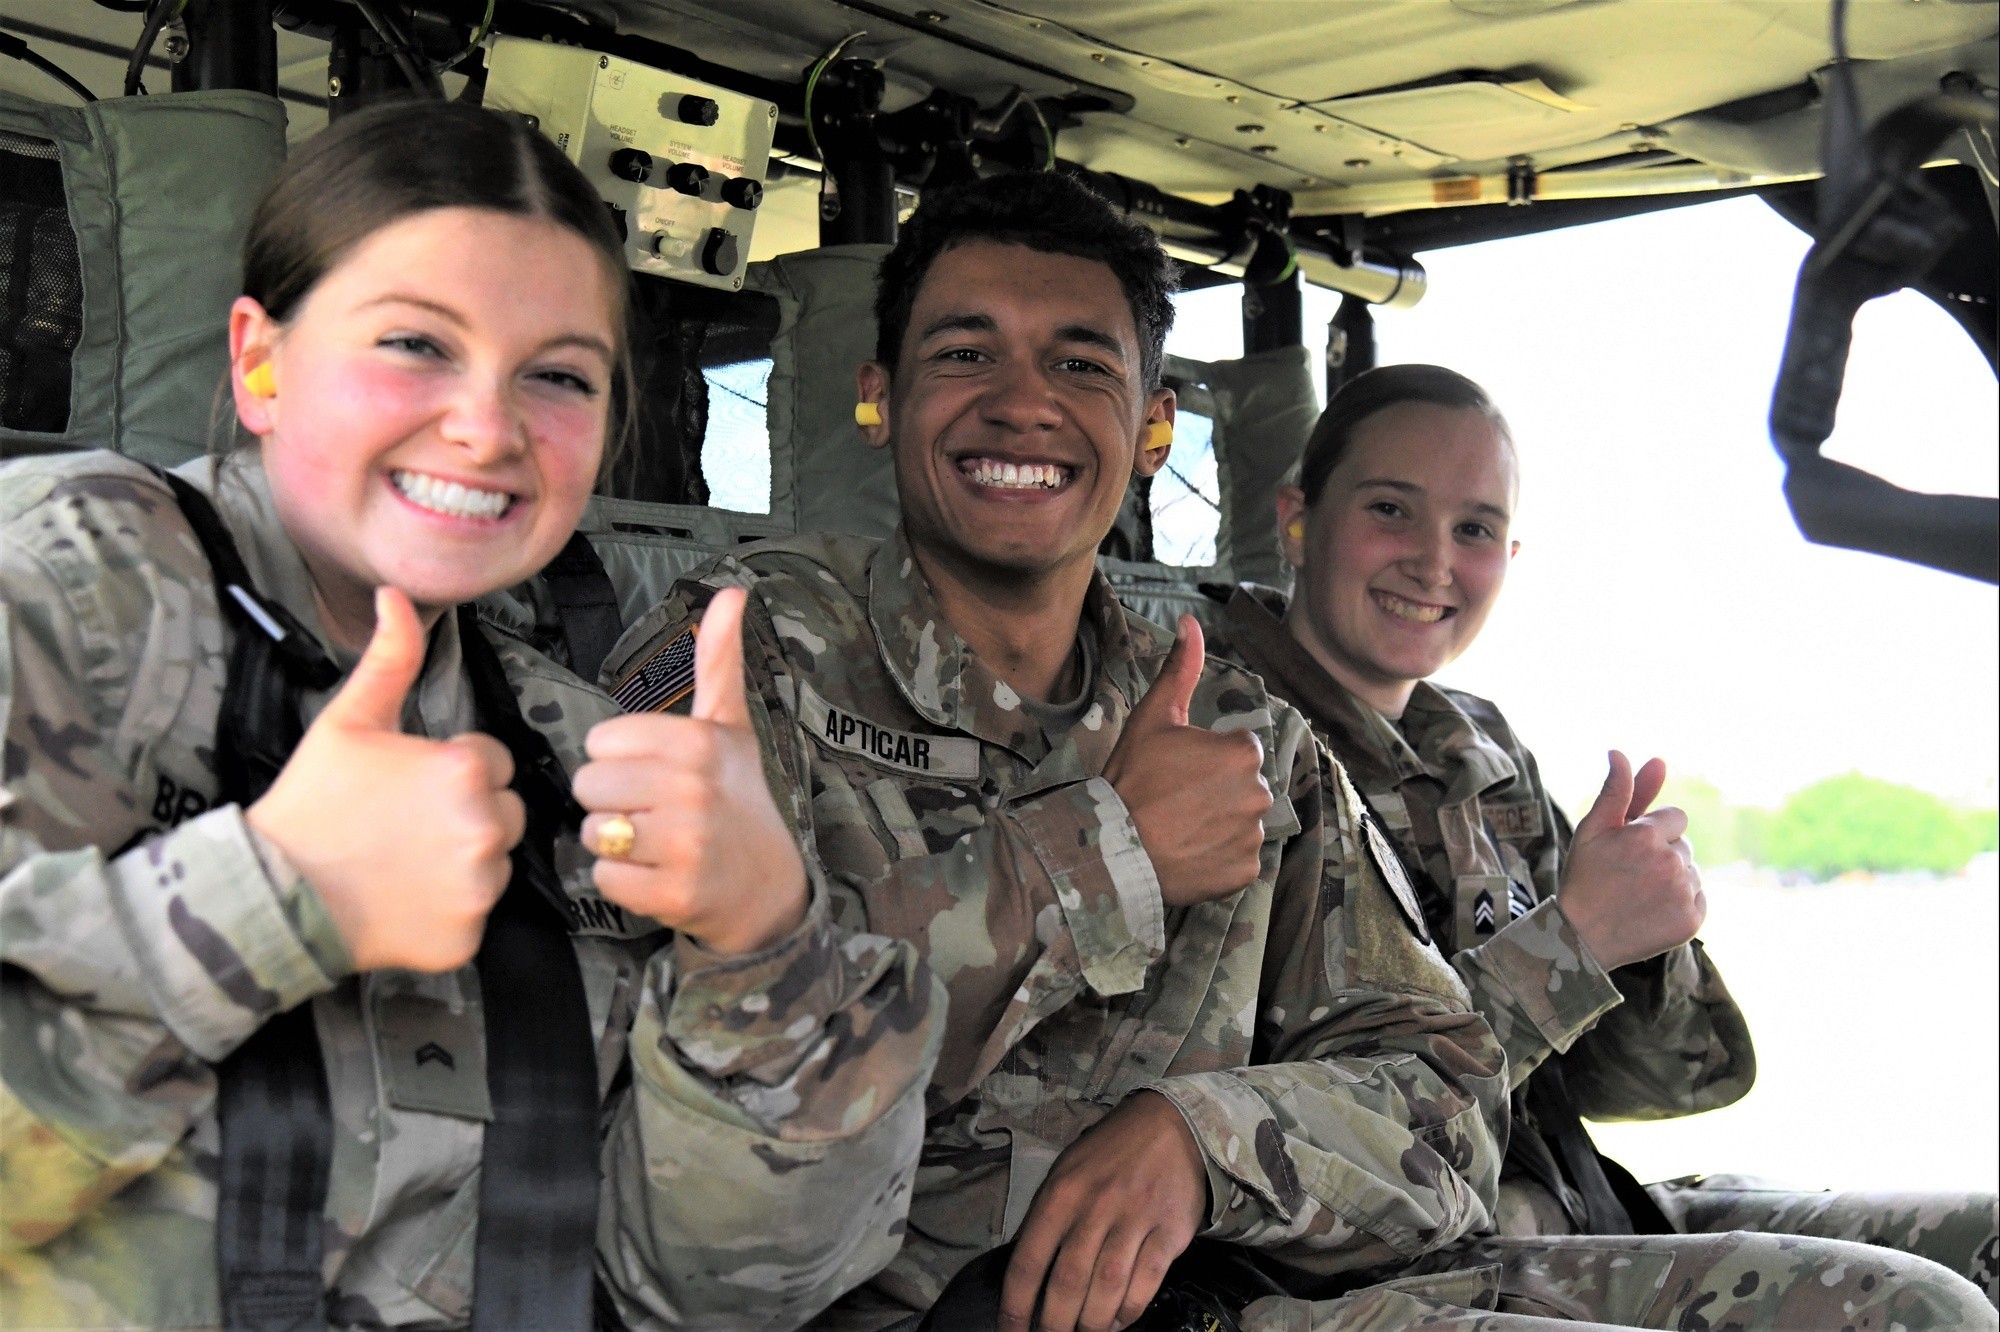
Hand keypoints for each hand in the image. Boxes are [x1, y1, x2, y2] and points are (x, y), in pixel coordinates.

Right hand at [247, 588, 523, 973]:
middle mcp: (484, 828)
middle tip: (406, 827)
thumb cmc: (312, 802)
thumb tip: (396, 596)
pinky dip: (448, 912)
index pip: (495, 763)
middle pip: (506, 813)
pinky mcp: (467, 936)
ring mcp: (479, 887)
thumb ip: (390, 657)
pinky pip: (476, 916)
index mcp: (465, 770)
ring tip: (403, 863)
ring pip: (496, 864)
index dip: (453, 771)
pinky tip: (404, 901)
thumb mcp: (349, 719)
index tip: (410, 788)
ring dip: (464, 863)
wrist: (272, 892)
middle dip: (468, 815)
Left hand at [573, 587, 807, 955]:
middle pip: (589, 786)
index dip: (620, 760)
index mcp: (699, 742)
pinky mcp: (674, 893)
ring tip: (655, 843)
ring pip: (594, 832)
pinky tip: (658, 874)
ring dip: (615, 844)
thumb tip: (732, 591)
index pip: (601, 741)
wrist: (769, 887)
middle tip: (654, 812)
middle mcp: (693, 789)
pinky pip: (606, 878)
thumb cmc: (740, 799)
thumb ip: (719, 659)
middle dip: (612, 803)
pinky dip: (624, 882)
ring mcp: (685, 844)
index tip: (656, 773)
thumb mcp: (731, 727)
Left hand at [999, 1091, 1207, 1331]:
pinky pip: (1146, 1283)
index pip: (1028, 1262)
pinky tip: (1118, 1322)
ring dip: (1091, 1324)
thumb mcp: (1066, 1173)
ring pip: (1106, 1289)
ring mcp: (1134, 1219)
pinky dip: (1129, 1310)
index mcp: (1060, 1195)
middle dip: (1054, 1325)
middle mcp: (1094, 1208)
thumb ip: (1049, 1219)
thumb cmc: (1110, 1152)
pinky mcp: (1170, 1230)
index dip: (1015, 1307)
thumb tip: (1030, 1273)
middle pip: (1066, 1283)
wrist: (1171, 1123)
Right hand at [1102, 616, 1270, 907]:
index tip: (1177, 772)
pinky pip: (1238, 858)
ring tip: (1179, 827)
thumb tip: (1191, 622)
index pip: (1238, 750)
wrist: (1113, 848)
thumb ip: (1180, 669)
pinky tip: (1188, 852)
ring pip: (1241, 822)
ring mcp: (1253, 836)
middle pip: (1243, 786)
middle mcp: (1259, 793)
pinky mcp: (1245, 871)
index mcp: (1243, 753)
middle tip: (1175, 801)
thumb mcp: (1152, 718)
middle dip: (1217, 791)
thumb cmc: (1131, 778)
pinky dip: (1218, 857)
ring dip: (1218, 824)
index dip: (1206, 759)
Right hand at [1557, 751, 1704, 970]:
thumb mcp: (1593, 829)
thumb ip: (1616, 790)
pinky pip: (1699, 899)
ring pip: (1692, 871)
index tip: (1629, 850)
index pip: (1675, 818)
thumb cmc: (1585, 877)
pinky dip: (1682, 904)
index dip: (1652, 832)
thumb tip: (1620, 751)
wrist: (1580, 937)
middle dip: (1663, 854)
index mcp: (1646, 835)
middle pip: (1684, 845)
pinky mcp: (1692, 921)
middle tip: (1629, 875)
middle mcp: (1670, 862)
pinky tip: (1653, 910)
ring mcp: (1683, 893)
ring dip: (1673, 878)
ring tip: (1640, 894)